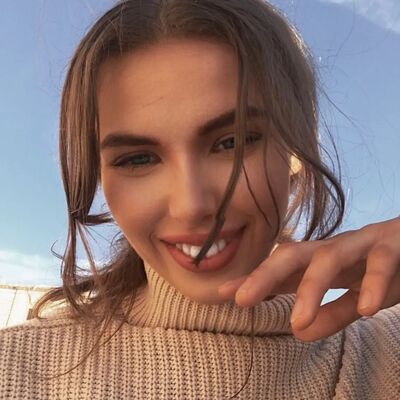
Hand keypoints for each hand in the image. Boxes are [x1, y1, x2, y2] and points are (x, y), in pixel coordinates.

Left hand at [218, 216, 399, 341]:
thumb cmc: (382, 269)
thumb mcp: (353, 296)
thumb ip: (330, 313)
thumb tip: (298, 332)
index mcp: (321, 262)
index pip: (281, 270)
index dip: (253, 280)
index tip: (223, 293)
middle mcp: (333, 250)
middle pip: (292, 255)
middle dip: (265, 274)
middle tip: (242, 299)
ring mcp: (361, 245)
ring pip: (329, 257)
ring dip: (312, 287)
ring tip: (298, 319)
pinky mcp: (392, 247)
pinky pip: (381, 263)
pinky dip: (375, 284)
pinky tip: (367, 308)